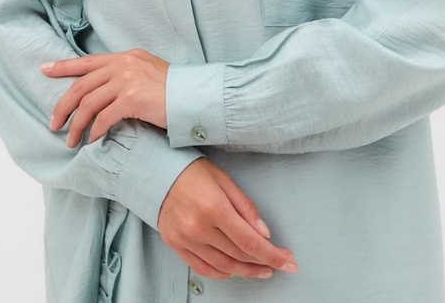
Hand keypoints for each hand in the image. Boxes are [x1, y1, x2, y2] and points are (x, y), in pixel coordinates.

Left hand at [41, 49, 168, 146]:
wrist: (195, 96)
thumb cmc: (175, 89)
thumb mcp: (148, 71)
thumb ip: (127, 74)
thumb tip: (106, 88)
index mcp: (125, 56)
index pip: (88, 61)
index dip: (64, 66)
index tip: (45, 69)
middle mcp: (123, 64)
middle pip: (81, 85)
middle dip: (63, 106)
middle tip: (53, 124)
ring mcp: (127, 80)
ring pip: (88, 103)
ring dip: (76, 125)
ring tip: (71, 140)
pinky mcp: (132, 98)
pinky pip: (103, 117)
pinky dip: (95, 131)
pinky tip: (93, 140)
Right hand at [158, 158, 298, 279]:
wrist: (155, 172)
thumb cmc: (192, 171)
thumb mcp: (224, 179)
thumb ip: (245, 207)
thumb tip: (264, 233)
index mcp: (214, 208)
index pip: (250, 241)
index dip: (273, 255)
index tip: (289, 262)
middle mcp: (199, 228)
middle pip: (239, 256)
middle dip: (265, 262)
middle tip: (281, 261)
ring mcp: (185, 240)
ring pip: (224, 267)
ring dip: (247, 271)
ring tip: (263, 269)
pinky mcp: (176, 246)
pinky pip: (204, 268)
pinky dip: (223, 272)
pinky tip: (236, 269)